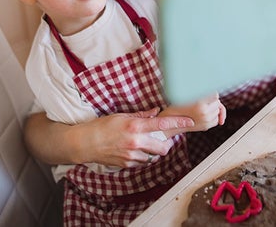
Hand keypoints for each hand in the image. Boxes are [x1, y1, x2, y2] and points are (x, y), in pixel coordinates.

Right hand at [23, 108, 194, 167]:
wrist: (86, 143)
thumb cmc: (102, 126)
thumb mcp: (122, 115)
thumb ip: (141, 115)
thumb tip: (156, 112)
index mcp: (136, 126)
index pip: (163, 124)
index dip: (179, 122)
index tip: (190, 122)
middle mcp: (136, 142)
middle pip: (163, 147)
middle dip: (166, 143)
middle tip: (161, 137)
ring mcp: (132, 155)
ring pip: (153, 156)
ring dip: (153, 150)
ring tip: (143, 143)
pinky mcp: (127, 164)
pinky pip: (142, 162)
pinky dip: (142, 156)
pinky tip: (133, 149)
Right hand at [160, 93, 225, 134]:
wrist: (170, 122)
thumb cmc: (177, 107)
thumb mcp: (187, 95)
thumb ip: (201, 92)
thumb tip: (213, 91)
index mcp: (199, 104)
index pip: (215, 95)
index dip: (211, 93)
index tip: (207, 92)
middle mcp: (204, 113)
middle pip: (217, 102)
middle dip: (212, 100)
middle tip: (202, 100)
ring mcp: (206, 121)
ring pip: (218, 110)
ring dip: (213, 108)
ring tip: (201, 107)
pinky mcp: (206, 126)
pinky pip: (216, 118)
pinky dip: (213, 116)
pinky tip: (204, 113)